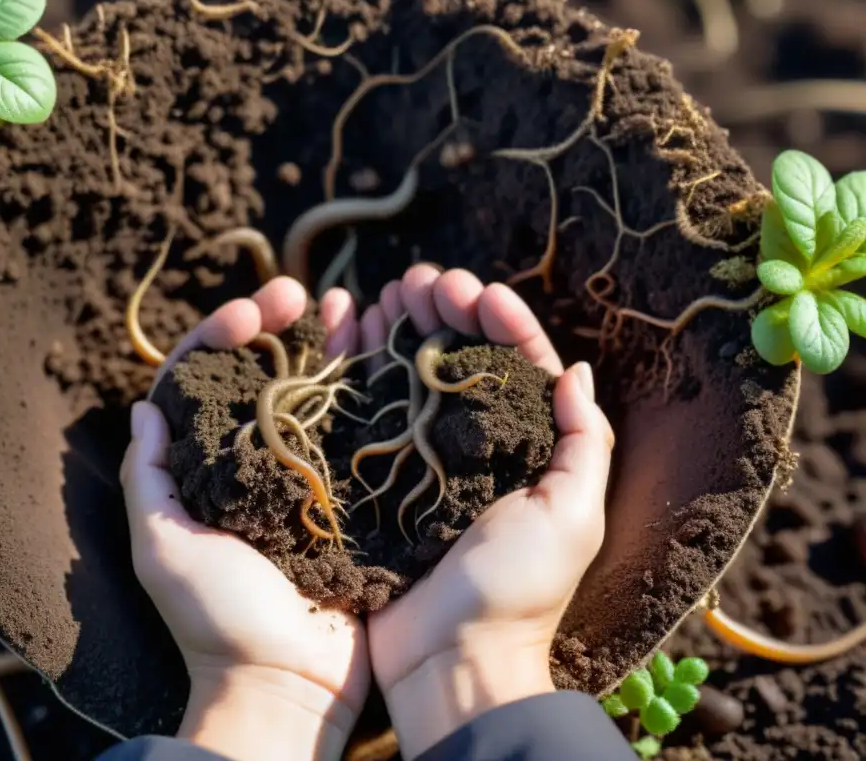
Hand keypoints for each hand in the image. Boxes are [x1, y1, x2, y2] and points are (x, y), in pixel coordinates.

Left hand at [120, 277, 368, 760]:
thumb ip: (150, 478)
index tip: (250, 314)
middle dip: (275, 325)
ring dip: (324, 341)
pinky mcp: (353, 493)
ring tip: (344, 301)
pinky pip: (359, 429)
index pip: (204, 381)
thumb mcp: (163, 548)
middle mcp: (255, 462)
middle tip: (296, 291)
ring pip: (313, 389)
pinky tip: (380, 348)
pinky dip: (367, 385)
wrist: (289, 682)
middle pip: (261, 373)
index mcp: (205, 468)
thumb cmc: (216, 621)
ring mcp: (308, 475)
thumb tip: (147, 406)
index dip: (220, 336)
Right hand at [363, 265, 614, 757]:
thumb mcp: (571, 516)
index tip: (481, 290)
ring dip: (406, 331)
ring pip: (417, 379)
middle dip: (448, 314)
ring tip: (389, 294)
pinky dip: (368, 375)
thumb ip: (582, 442)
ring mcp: (427, 463)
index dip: (504, 322)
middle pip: (464, 364)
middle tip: (424, 280)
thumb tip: (577, 370)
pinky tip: (357, 339)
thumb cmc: (517, 590)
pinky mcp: (383, 480)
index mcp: (529, 451)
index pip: (521, 369)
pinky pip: (376, 416)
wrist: (448, 660)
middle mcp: (478, 449)